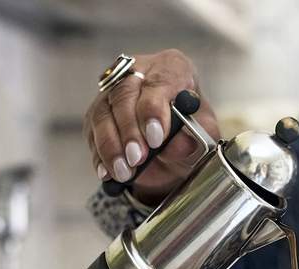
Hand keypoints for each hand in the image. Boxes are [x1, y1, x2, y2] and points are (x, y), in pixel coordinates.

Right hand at [83, 49, 220, 203]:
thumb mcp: (206, 135)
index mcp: (172, 67)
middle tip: (137, 158)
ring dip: (112, 146)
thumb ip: (196, 137)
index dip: (154, 110)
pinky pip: (92, 133)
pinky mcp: (98, 113)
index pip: (159, 82)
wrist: (177, 147)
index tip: (156, 139)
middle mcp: (139, 73)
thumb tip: (178, 144)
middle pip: (124, 95)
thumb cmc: (194, 131)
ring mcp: (113, 92)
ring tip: (125, 171)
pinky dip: (100, 155)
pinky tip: (108, 172)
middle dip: (130, 131)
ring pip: (103, 113)